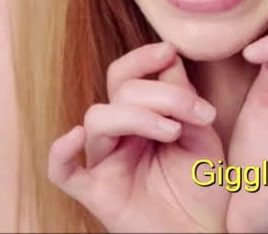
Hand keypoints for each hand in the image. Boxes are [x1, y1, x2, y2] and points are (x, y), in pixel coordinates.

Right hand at [47, 42, 229, 232]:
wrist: (207, 232)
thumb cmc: (203, 186)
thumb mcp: (202, 134)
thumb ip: (183, 99)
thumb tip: (168, 55)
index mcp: (140, 118)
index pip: (125, 76)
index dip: (142, 59)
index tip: (169, 51)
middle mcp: (118, 137)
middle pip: (117, 92)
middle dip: (158, 93)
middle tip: (196, 110)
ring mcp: (105, 163)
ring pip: (98, 119)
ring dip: (136, 115)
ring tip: (173, 132)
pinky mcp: (98, 193)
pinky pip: (62, 172)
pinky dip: (60, 152)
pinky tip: (75, 136)